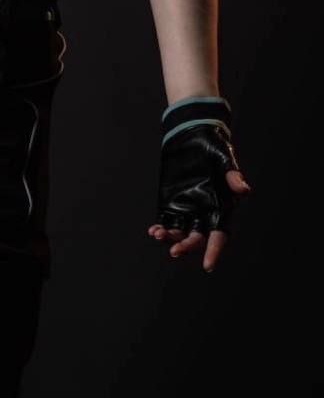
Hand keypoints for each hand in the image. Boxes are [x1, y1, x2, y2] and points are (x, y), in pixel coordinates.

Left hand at [148, 104, 252, 272]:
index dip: (215, 250)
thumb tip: (244, 189)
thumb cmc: (213, 144)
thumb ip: (232, 174)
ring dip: (170, 238)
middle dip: (187, 247)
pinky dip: (160, 228)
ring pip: (180, 233)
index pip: (220, 234)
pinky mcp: (170, 201)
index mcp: (221, 205)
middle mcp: (204, 212)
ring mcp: (186, 208)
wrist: (192, 132)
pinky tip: (153, 230)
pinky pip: (166, 221)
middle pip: (197, 238)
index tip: (208, 264)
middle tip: (174, 251)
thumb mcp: (223, 156)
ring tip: (158, 234)